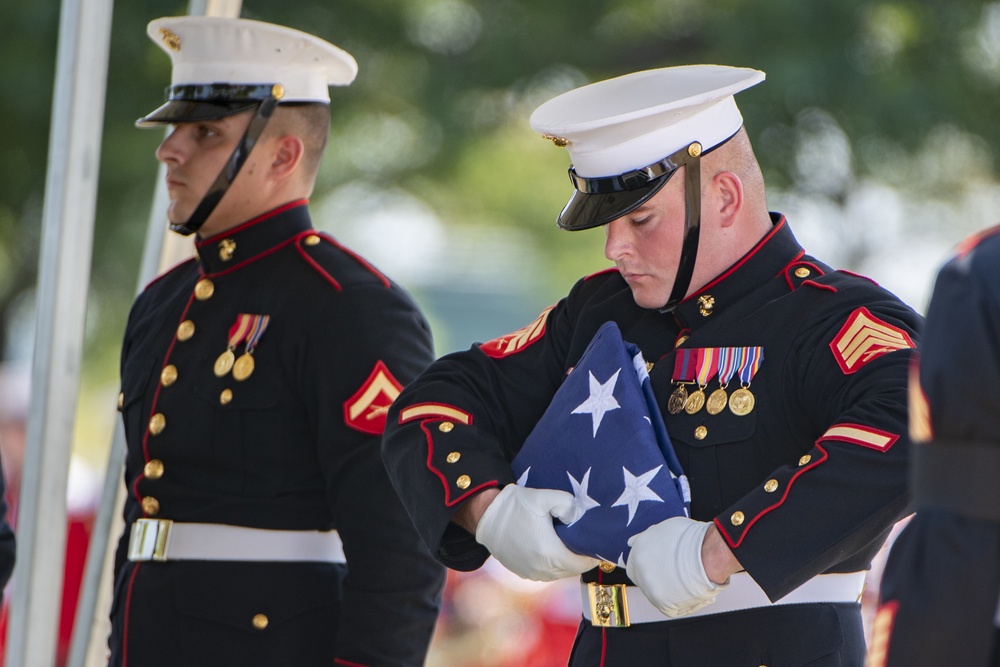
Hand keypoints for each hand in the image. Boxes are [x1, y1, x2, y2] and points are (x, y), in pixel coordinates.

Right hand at [475, 484, 600, 580]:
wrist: (487, 517)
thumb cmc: (517, 506)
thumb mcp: (544, 497)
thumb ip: (568, 504)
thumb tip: (581, 516)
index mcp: (550, 553)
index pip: (582, 563)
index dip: (593, 556)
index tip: (598, 545)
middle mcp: (542, 569)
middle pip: (572, 570)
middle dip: (582, 559)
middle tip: (589, 544)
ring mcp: (532, 574)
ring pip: (560, 574)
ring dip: (568, 563)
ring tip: (573, 547)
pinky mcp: (524, 573)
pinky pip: (548, 574)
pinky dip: (555, 566)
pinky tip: (556, 551)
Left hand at [626, 516, 726, 616]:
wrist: (709, 556)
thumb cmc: (692, 540)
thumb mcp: (663, 529)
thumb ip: (645, 537)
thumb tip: (632, 541)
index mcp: (638, 551)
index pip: (634, 562)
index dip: (648, 563)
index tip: (657, 564)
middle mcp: (640, 571)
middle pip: (643, 577)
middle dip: (655, 575)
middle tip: (672, 571)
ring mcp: (650, 589)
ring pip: (654, 591)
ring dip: (665, 586)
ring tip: (682, 577)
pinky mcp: (662, 604)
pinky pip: (666, 604)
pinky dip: (675, 599)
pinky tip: (685, 589)